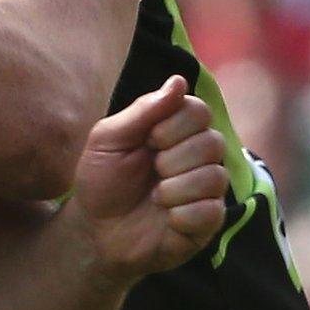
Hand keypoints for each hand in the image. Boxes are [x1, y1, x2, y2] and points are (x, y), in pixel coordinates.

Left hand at [66, 76, 230, 285]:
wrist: (94, 230)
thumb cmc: (101, 180)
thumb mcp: (108, 139)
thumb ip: (143, 110)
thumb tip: (179, 80)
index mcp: (177, 130)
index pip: (199, 111)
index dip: (173, 125)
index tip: (148, 139)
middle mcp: (199, 157)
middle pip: (212, 142)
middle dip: (171, 158)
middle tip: (151, 170)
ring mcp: (207, 190)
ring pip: (214, 177)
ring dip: (174, 188)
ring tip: (154, 197)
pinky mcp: (208, 222)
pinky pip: (212, 211)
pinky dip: (181, 215)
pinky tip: (166, 218)